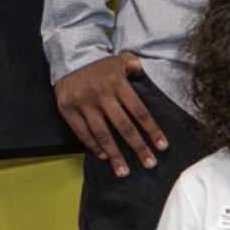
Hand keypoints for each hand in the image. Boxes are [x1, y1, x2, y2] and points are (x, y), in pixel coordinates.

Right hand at [53, 52, 167, 176]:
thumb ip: (135, 66)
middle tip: (149, 164)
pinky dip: (93, 146)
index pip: (139, 112)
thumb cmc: (100, 64)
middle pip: (123, 127)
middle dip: (138, 147)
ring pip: (102, 134)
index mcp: (117, 84)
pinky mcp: (68, 109)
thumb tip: (145, 72)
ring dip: (114, 155)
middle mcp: (101, 95)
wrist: (69, 58)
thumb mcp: (120, 60)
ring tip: (124, 171)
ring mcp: (83, 103)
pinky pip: (82, 132)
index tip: (162, 146)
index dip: (152, 130)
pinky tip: (104, 157)